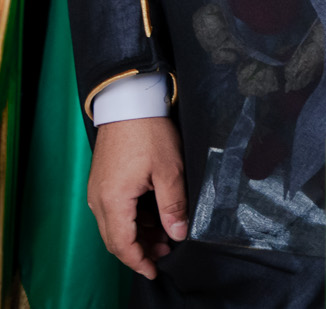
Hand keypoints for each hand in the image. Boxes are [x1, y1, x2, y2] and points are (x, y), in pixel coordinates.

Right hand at [87, 115, 186, 279]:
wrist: (128, 104)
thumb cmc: (149, 133)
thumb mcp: (170, 171)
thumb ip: (173, 206)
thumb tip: (178, 233)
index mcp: (113, 201)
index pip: (122, 244)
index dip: (138, 261)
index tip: (154, 271)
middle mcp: (99, 200)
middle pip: (116, 238)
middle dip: (140, 250)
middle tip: (166, 252)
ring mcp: (98, 191)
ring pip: (115, 225)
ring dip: (138, 234)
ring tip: (165, 235)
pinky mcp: (103, 182)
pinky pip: (114, 210)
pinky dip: (132, 219)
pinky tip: (153, 216)